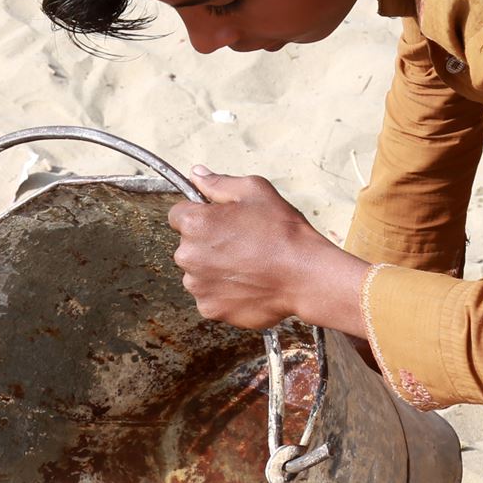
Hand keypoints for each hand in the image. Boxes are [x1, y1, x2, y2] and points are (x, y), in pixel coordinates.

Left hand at [166, 168, 370, 333]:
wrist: (304, 275)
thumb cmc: (282, 231)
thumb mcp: (254, 191)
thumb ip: (218, 182)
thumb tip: (196, 174)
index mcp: (194, 223)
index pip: (178, 215)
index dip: (200, 215)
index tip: (220, 221)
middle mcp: (188, 255)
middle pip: (188, 246)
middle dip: (207, 244)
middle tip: (241, 244)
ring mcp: (197, 285)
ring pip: (198, 273)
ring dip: (214, 270)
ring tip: (247, 266)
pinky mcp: (210, 308)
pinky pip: (210, 297)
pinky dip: (224, 293)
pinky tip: (247, 284)